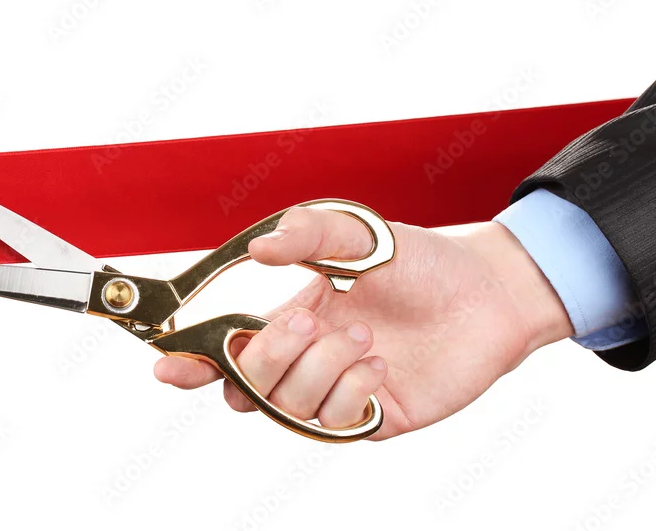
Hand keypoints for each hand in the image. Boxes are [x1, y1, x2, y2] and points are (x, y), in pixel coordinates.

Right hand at [153, 207, 573, 439]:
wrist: (488, 293)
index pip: (228, 351)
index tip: (168, 363)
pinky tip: (381, 366)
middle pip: (247, 385)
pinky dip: (351, 391)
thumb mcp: (361, 233)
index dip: (192, 362)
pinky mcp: (373, 417)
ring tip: (364, 338)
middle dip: (269, 356)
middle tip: (311, 320)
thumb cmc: (422, 261)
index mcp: (293, 320)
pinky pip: (335, 422)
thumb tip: (258, 248)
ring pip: (288, 406)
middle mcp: (309, 361)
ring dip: (320, 368)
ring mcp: (339, 392)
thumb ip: (309, 232)